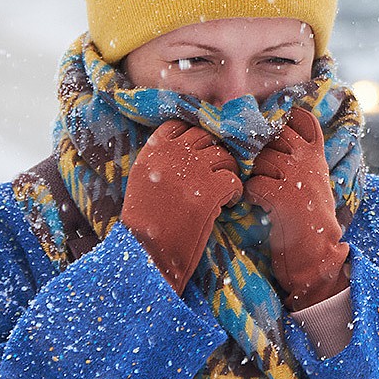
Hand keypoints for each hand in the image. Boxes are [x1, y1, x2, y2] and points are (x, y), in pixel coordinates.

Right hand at [121, 120, 241, 294]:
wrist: (145, 253)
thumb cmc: (144, 225)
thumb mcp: (143, 183)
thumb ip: (161, 161)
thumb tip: (189, 150)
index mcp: (152, 152)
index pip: (180, 125)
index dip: (195, 137)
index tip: (202, 152)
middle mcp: (171, 155)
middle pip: (205, 137)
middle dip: (215, 153)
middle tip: (218, 172)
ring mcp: (191, 171)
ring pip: (224, 156)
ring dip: (229, 171)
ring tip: (224, 190)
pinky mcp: (209, 191)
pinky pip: (234, 180)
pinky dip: (235, 192)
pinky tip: (228, 204)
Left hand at [245, 107, 348, 310]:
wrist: (318, 256)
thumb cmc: (308, 220)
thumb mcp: (312, 182)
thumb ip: (297, 159)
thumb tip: (266, 140)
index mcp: (316, 155)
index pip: (302, 118)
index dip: (282, 119)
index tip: (270, 131)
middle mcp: (308, 161)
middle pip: (273, 134)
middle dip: (258, 148)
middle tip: (254, 168)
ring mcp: (297, 177)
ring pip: (259, 159)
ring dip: (251, 174)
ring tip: (256, 192)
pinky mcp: (284, 197)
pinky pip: (253, 184)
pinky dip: (248, 195)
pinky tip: (254, 205)